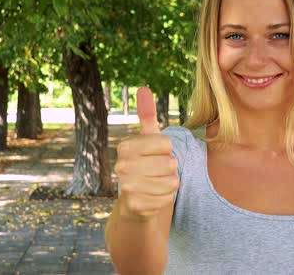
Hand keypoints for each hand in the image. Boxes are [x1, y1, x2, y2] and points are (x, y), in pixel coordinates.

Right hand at [114, 87, 179, 221]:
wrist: (136, 204)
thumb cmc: (147, 167)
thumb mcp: (149, 141)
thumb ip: (147, 116)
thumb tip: (143, 88)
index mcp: (126, 147)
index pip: (166, 143)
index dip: (168, 151)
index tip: (157, 156)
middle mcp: (122, 166)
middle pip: (170, 163)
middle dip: (171, 169)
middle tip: (158, 173)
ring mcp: (126, 187)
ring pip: (171, 181)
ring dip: (170, 185)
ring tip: (157, 184)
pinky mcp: (135, 206)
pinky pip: (167, 199)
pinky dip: (166, 199)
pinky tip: (154, 199)